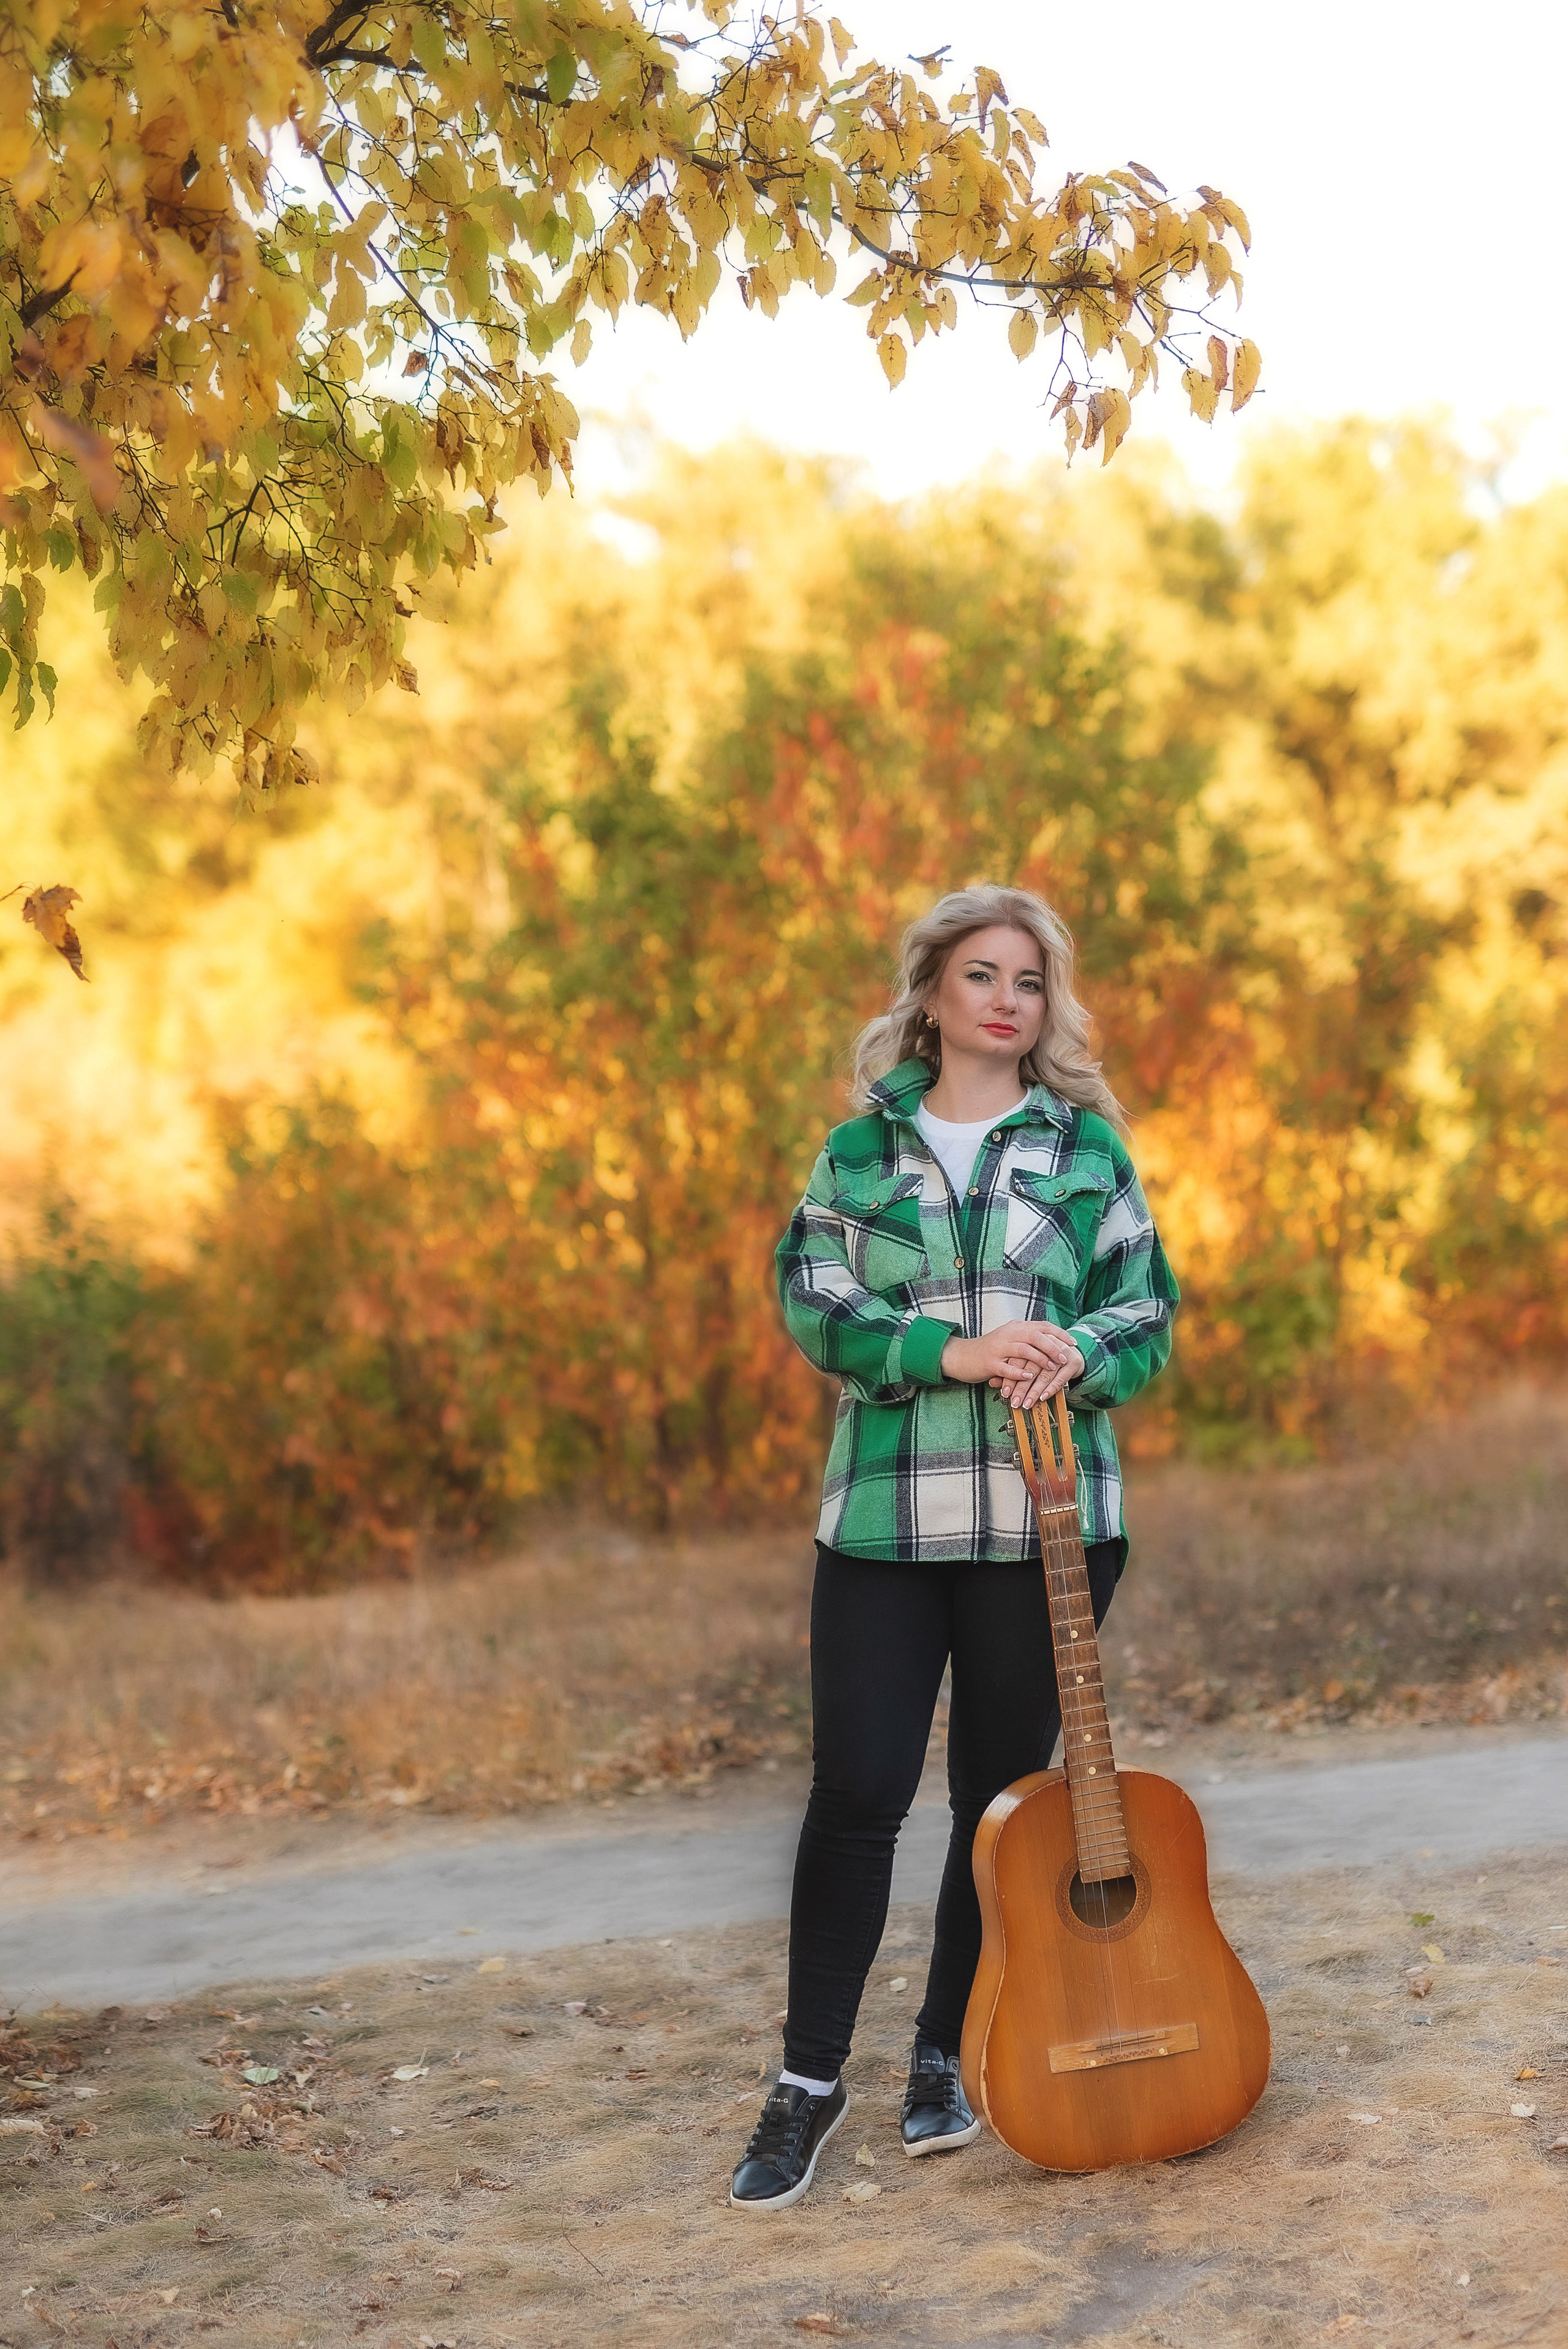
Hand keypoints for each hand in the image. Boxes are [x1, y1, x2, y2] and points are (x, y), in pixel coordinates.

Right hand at [940, 1321, 1085, 1409]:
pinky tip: (1030, 1378)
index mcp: (1015, 1327)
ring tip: (1052, 1368)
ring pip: (1024, 1350)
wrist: (962, 1356)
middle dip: (1054, 1347)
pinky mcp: (990, 1363)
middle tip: (1065, 1358)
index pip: (1042, 1326)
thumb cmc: (990, 1350)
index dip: (1059, 1334)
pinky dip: (1020, 1374)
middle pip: (1036, 1336)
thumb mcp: (1009, 1338)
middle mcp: (1008, 1334)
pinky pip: (1008, 1368)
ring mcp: (998, 1348)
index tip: (1073, 1343)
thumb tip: (1052, 1341)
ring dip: (1041, 1359)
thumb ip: (1027, 1338)